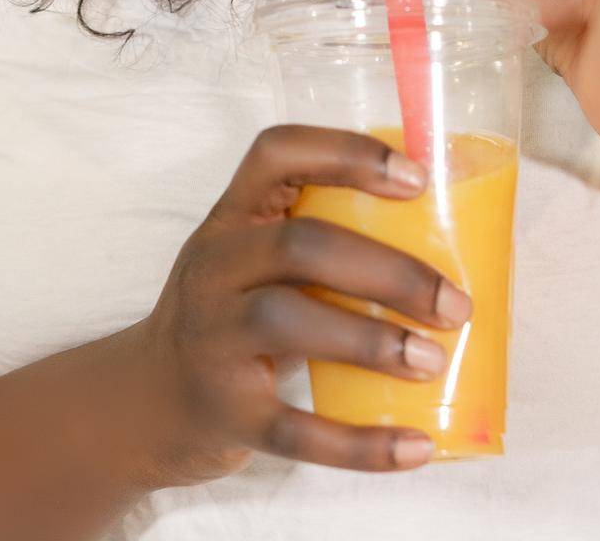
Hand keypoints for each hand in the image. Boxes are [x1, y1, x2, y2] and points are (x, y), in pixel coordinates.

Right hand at [134, 124, 472, 485]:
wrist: (146, 400)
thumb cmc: (231, 314)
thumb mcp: (253, 259)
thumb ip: (323, 244)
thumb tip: (452, 249)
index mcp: (232, 216)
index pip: (277, 153)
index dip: (348, 154)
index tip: (418, 179)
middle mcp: (214, 267)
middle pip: (301, 246)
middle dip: (388, 271)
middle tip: (453, 303)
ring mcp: (213, 339)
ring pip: (289, 321)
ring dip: (373, 341)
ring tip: (433, 359)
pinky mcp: (225, 413)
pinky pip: (295, 430)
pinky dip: (361, 444)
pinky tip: (414, 445)